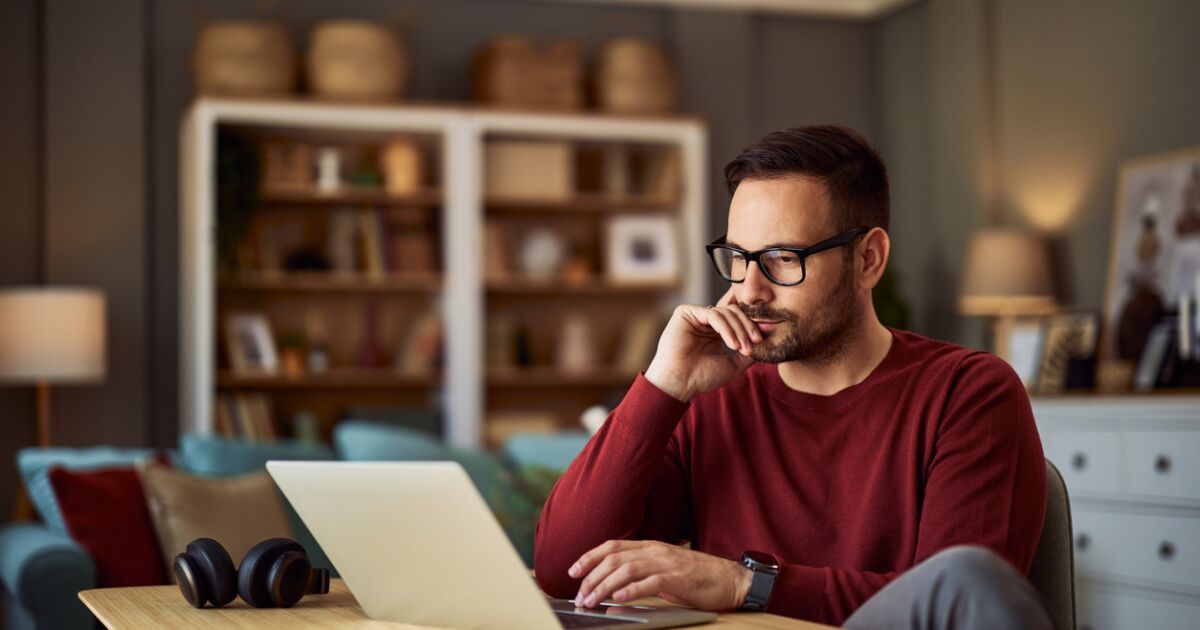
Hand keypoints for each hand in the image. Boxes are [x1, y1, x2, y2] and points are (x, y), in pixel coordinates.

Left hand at [567, 540, 751, 610]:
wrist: (731, 580)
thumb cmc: (697, 578)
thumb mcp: (664, 570)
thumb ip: (642, 574)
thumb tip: (614, 588)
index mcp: (651, 546)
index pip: (613, 546)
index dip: (589, 556)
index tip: (572, 571)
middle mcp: (656, 550)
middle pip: (614, 558)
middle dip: (591, 576)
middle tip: (579, 595)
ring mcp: (667, 563)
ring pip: (627, 569)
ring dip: (604, 586)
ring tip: (591, 601)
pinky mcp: (678, 578)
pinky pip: (650, 582)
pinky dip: (631, 591)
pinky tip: (618, 599)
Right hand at [644, 288, 759, 401]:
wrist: (680, 384)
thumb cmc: (702, 377)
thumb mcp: (732, 365)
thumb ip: (747, 354)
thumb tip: (765, 344)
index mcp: (714, 331)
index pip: (737, 318)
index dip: (750, 326)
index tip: (760, 341)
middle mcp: (704, 321)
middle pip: (733, 312)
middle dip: (747, 326)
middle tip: (755, 342)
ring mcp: (695, 315)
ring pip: (725, 312)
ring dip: (738, 330)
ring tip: (742, 348)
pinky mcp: (685, 313)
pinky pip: (712, 314)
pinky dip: (725, 328)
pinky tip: (731, 344)